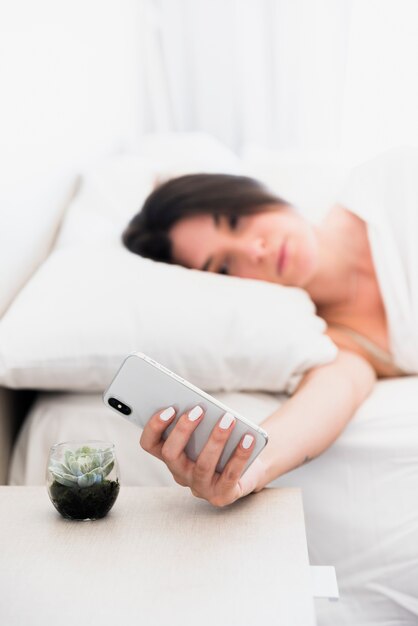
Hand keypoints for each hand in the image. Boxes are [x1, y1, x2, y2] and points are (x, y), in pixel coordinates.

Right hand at [140, 405, 267, 506]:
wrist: (247, 471)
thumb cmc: (221, 445)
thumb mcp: (206, 433)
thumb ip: (198, 422)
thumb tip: (200, 406)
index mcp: (171, 456)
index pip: (149, 444)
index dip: (154, 427)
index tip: (170, 408)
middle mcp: (180, 474)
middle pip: (170, 454)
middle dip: (183, 429)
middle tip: (198, 410)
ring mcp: (200, 488)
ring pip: (202, 465)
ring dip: (216, 440)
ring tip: (228, 420)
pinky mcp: (221, 496)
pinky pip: (230, 475)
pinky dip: (240, 455)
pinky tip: (248, 438)